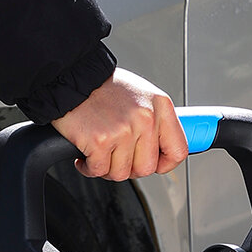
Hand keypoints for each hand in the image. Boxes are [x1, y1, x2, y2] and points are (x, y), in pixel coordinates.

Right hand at [52, 69, 188, 180]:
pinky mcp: (100, 141)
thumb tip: (163, 150)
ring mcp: (123, 130)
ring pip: (122, 173)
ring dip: (107, 168)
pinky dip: (89, 167)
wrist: (73, 78)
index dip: (165, 164)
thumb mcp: (142, 97)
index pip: (178, 150)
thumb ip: (156, 123)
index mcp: (160, 106)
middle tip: (116, 155)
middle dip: (130, 167)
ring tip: (100, 151)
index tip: (154, 165)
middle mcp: (145, 118)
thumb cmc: (105, 89)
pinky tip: (86, 154)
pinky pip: (99, 171)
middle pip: (147, 168)